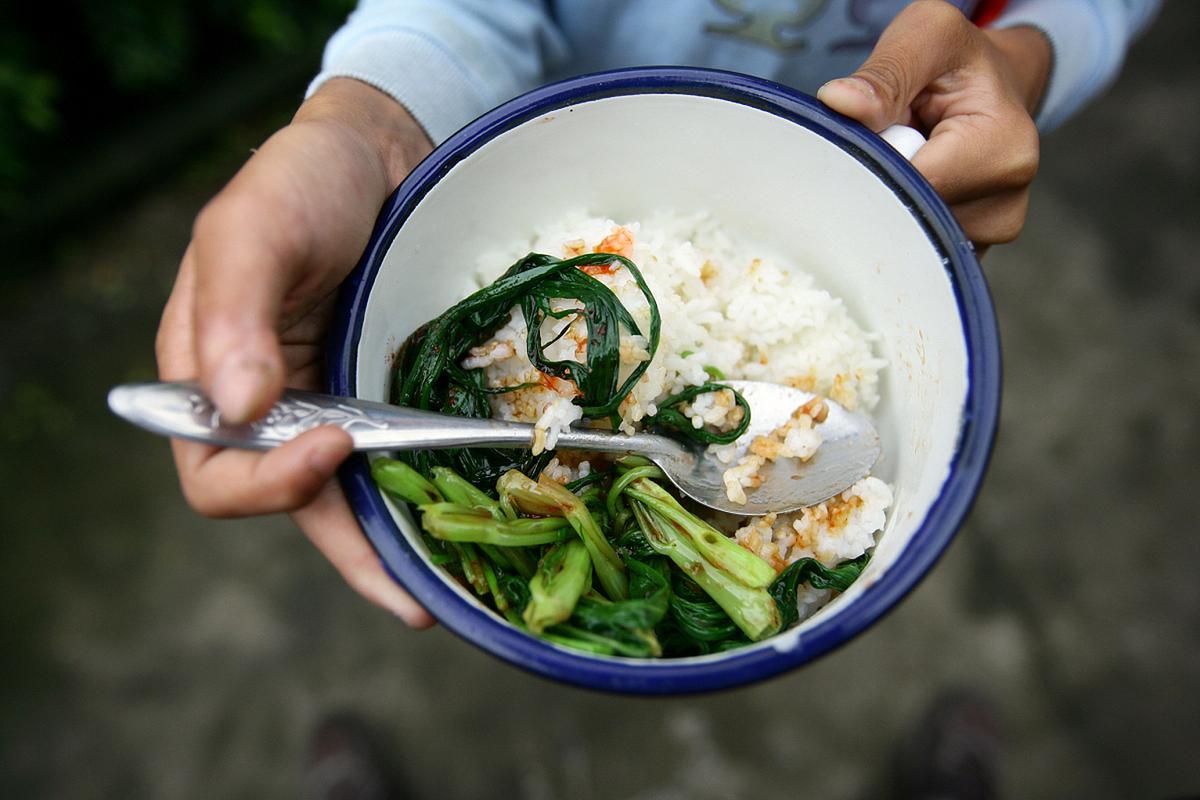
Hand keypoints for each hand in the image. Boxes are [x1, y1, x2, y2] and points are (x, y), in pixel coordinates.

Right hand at [156, 79, 434, 625]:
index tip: (333, 442)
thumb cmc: (299, 180)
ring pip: (345, 498)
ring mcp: (325, 402)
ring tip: (443, 593)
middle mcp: (264, 403)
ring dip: (389, 548)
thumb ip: (235, 312)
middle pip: (288, 503)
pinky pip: (391, 460)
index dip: (268, 478)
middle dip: (349, 548)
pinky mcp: (379, 393)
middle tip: (416, 586)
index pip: (214, 468)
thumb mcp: (254, 228)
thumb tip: (238, 405)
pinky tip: (454, 526)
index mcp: (205, 374)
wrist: (375, 152)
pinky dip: (415, 498)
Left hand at [817, 0, 1049, 246]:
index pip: (912, 187)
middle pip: (907, 218)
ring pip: (905, 237)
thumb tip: (839, 102)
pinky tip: (909, 188)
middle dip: (879, 187)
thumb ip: (884, 73)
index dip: (871, 170)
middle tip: (880, 148)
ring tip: (903, 162)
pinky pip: (914, 249)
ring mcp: (990, 232)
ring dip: (888, 201)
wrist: (992, 86)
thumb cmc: (958, 62)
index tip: (857, 146)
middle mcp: (1005, 201)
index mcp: (1002, 150)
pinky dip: (899, 220)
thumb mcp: (926, 38)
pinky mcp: (972, 246)